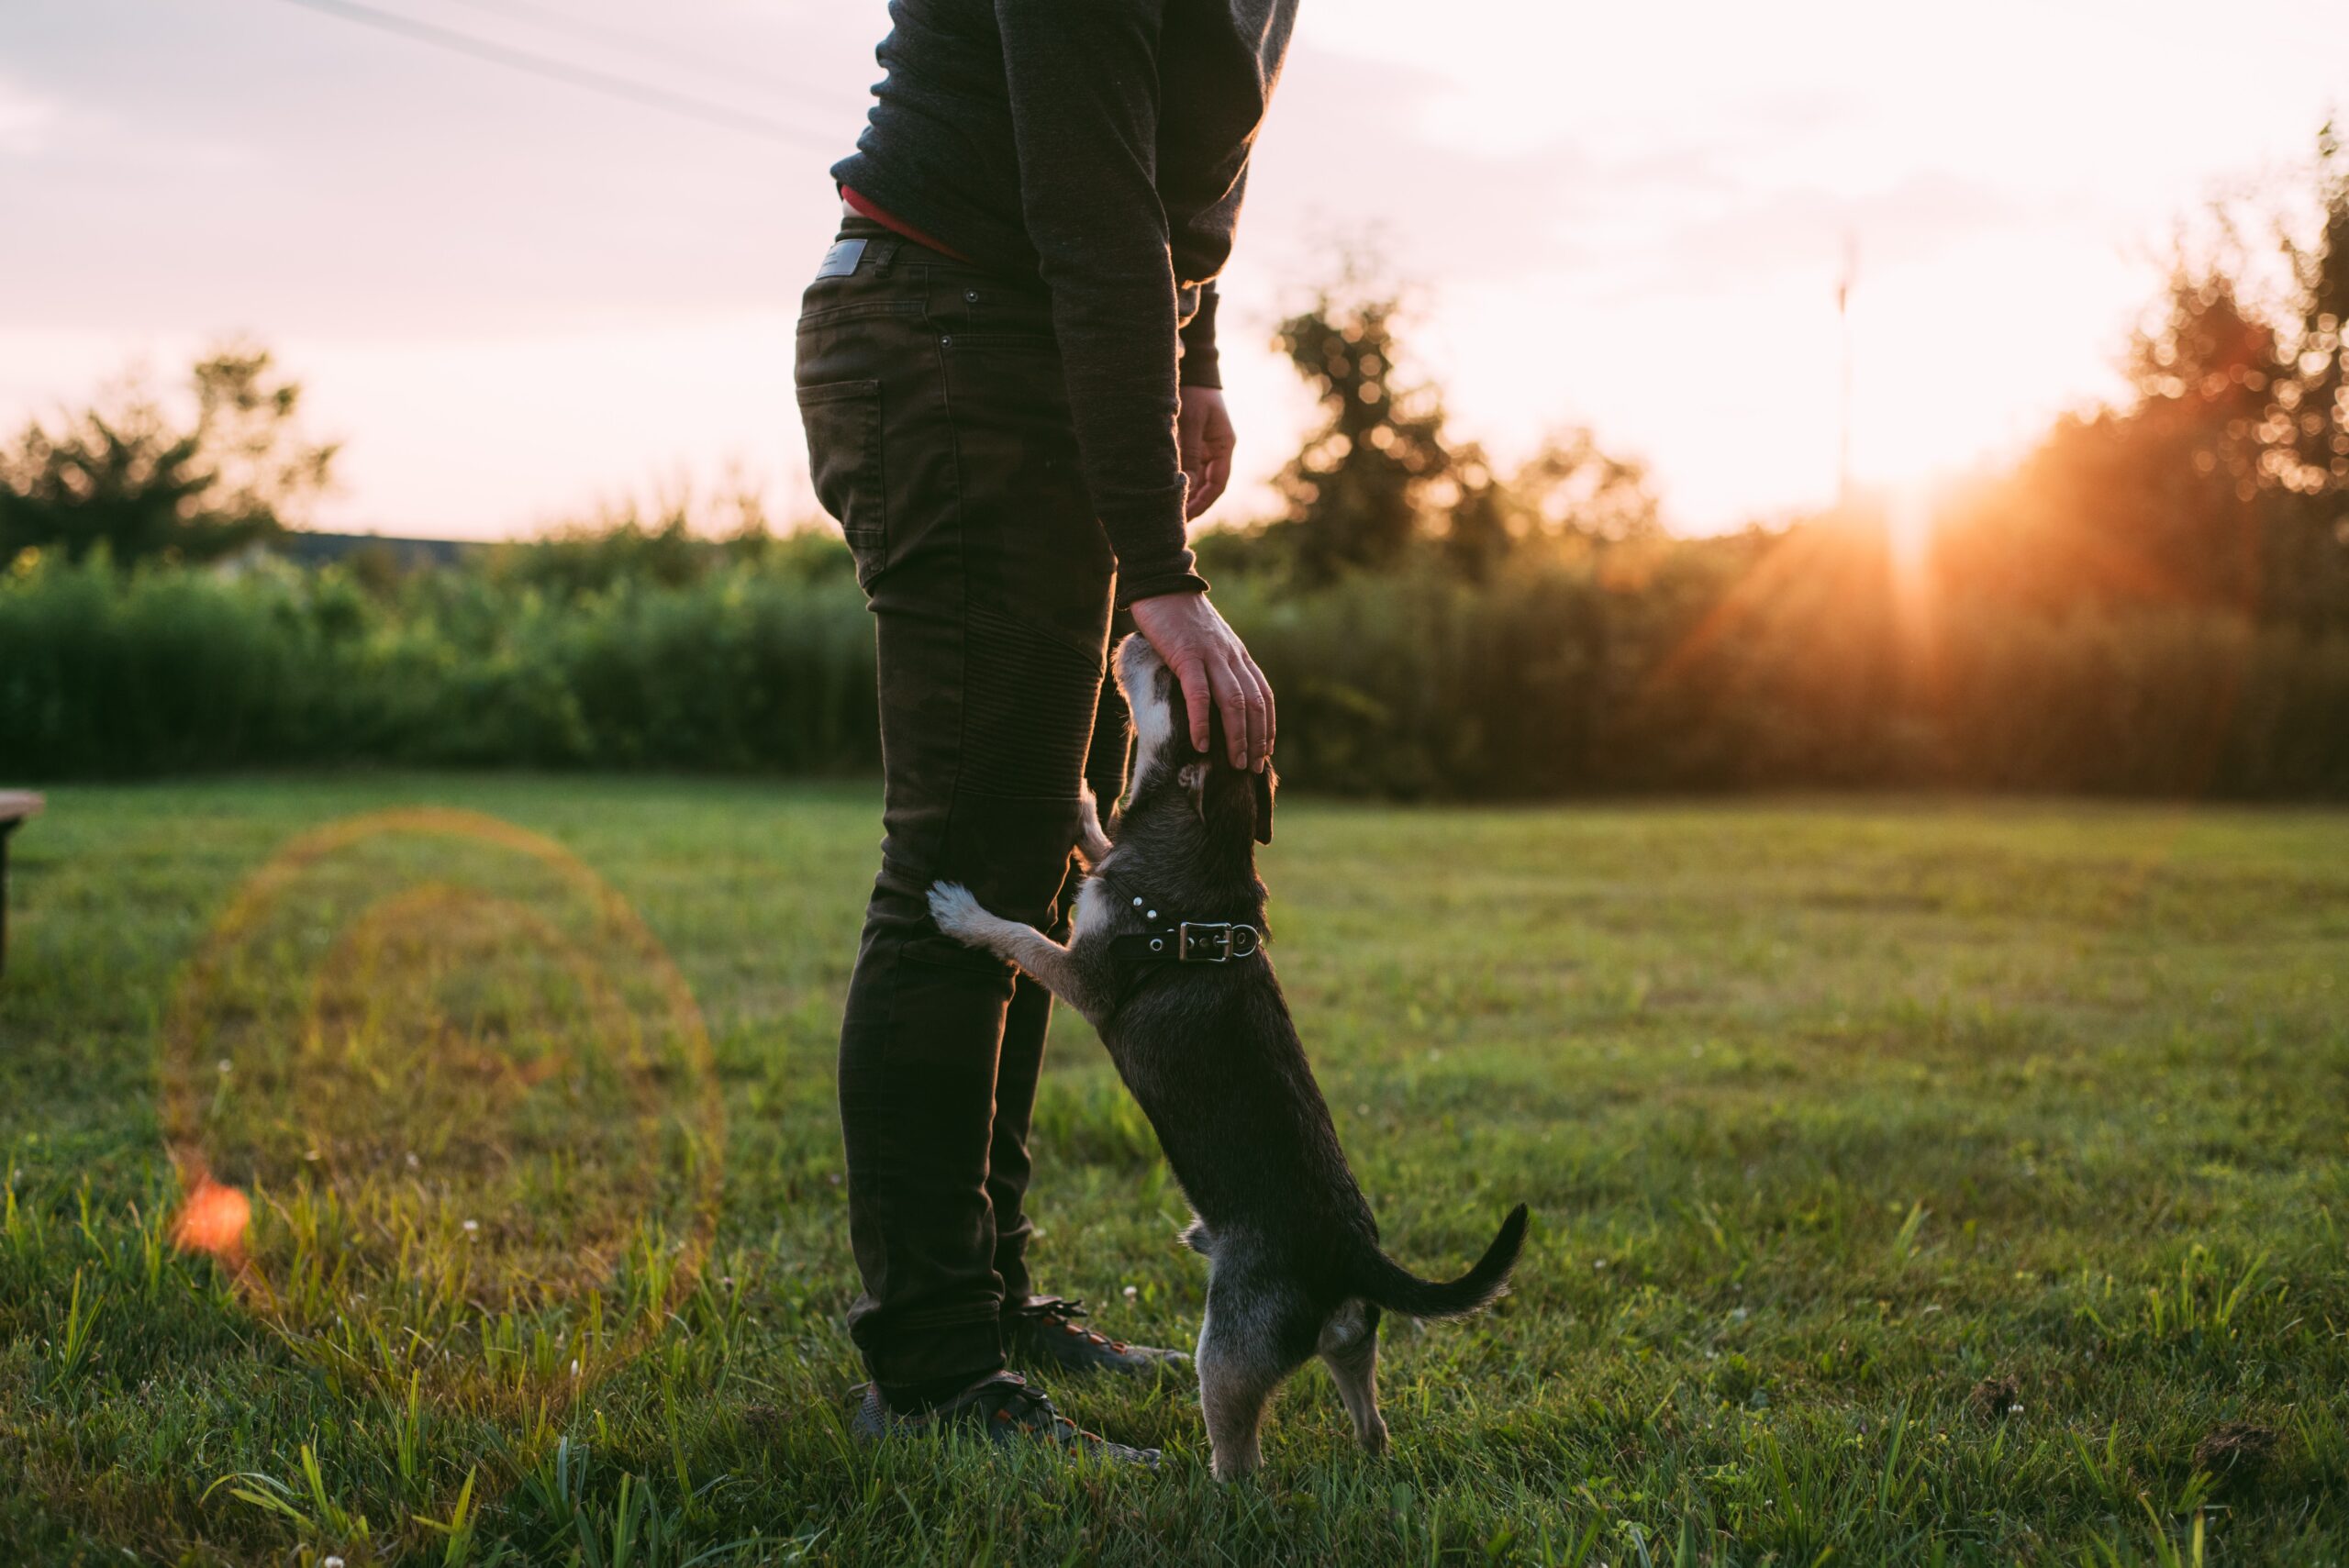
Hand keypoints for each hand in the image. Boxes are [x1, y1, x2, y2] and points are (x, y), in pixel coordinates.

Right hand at [1128, 591, 1274, 770]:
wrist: (1162, 584)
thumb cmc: (1180, 617)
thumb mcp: (1207, 642)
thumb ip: (1214, 666)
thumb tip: (1212, 698)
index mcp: (1238, 655)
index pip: (1263, 695)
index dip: (1268, 725)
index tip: (1267, 751)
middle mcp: (1231, 657)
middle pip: (1254, 704)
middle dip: (1257, 739)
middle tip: (1254, 768)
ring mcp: (1210, 656)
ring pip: (1233, 702)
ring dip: (1237, 737)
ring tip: (1236, 764)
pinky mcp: (1186, 655)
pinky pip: (1199, 694)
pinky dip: (1202, 722)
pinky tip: (1202, 744)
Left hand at [1178, 385, 1235, 520]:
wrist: (1192, 371)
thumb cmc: (1193, 393)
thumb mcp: (1191, 421)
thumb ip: (1188, 452)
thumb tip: (1184, 484)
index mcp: (1224, 445)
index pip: (1217, 483)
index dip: (1203, 502)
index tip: (1187, 515)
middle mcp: (1217, 450)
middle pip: (1207, 486)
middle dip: (1193, 504)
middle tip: (1173, 520)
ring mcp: (1206, 448)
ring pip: (1198, 480)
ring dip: (1186, 495)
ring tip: (1167, 511)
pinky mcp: (1194, 445)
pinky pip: (1189, 469)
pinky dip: (1180, 481)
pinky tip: (1165, 491)